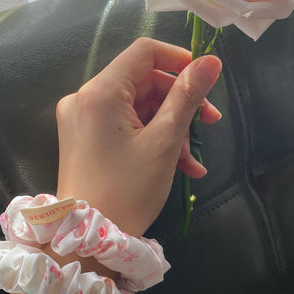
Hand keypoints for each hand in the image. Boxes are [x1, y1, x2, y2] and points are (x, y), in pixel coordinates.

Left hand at [55, 37, 221, 236]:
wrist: (87, 240)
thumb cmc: (128, 190)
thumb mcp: (164, 142)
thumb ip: (187, 96)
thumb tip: (211, 62)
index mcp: (100, 92)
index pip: (144, 52)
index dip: (179, 60)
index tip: (205, 80)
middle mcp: (85, 98)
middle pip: (144, 82)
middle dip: (180, 103)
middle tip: (210, 125)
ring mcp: (82, 120)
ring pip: (138, 107)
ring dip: (171, 128)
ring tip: (191, 161)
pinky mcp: (85, 139)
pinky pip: (125, 126)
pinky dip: (152, 139)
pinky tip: (180, 165)